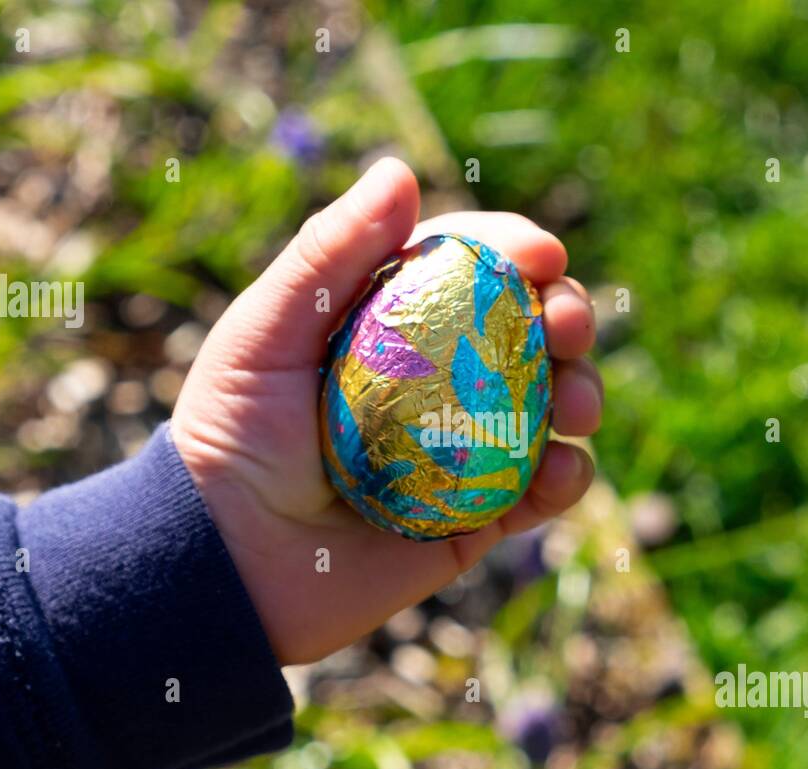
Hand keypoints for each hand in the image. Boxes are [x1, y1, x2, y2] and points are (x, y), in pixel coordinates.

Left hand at [173, 158, 602, 664]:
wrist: (223, 557)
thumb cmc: (232, 433)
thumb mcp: (268, 330)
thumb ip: (329, 253)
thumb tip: (400, 171)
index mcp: (396, 325)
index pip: (474, 271)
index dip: (516, 253)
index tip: (542, 253)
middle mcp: (441, 381)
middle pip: (529, 333)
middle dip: (568, 318)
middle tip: (568, 326)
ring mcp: (466, 448)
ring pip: (554, 408)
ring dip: (584, 393)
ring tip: (576, 404)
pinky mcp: (477, 518)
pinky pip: (541, 493)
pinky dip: (569, 478)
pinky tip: (562, 471)